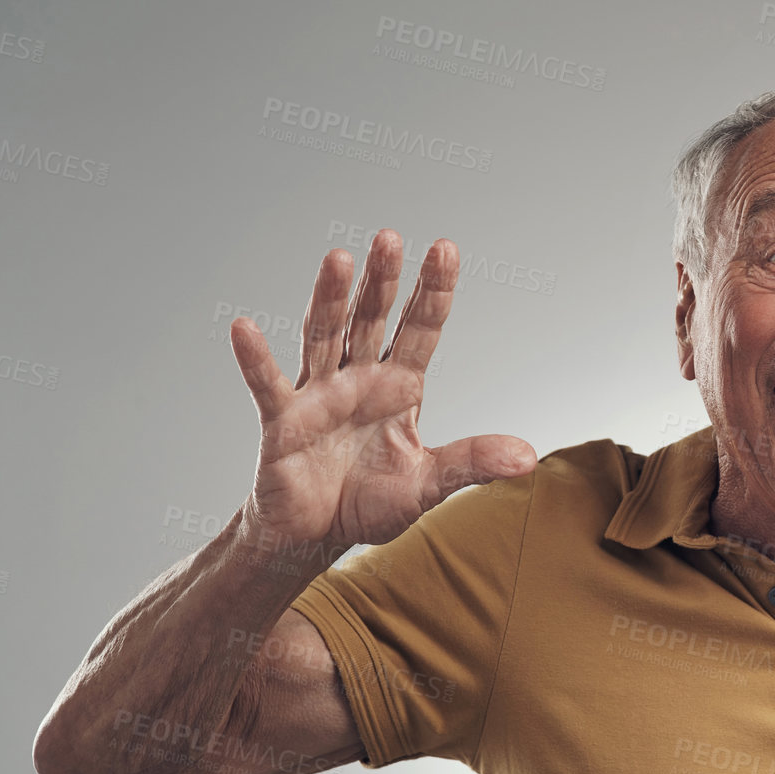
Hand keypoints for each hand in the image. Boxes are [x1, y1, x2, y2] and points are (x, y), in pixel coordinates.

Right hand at [229, 229, 535, 555]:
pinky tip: (245, 328)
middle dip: (382, 280)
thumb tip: (529, 457)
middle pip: (371, 319)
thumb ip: (473, 463)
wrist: (315, 536)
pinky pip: (267, 386)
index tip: (445, 248)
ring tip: (339, 257)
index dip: (432, 291)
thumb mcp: (430, 485)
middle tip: (390, 237)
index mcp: (398, 386)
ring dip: (330, 298)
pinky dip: (255, 359)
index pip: (420, 328)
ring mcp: (318, 395)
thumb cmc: (370, 502)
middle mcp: (358, 379)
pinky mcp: (282, 422)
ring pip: (325, 336)